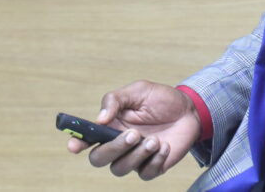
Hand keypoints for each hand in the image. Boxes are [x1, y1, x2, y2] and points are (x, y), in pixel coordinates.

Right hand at [66, 80, 201, 180]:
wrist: (190, 110)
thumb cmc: (161, 99)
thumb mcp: (139, 91)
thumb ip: (116, 100)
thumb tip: (100, 118)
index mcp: (110, 126)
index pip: (86, 138)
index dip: (77, 143)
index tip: (74, 145)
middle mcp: (118, 144)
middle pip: (99, 158)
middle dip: (114, 148)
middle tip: (134, 134)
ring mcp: (134, 157)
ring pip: (120, 169)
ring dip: (136, 155)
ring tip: (154, 139)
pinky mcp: (152, 166)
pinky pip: (145, 174)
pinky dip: (155, 161)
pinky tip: (165, 145)